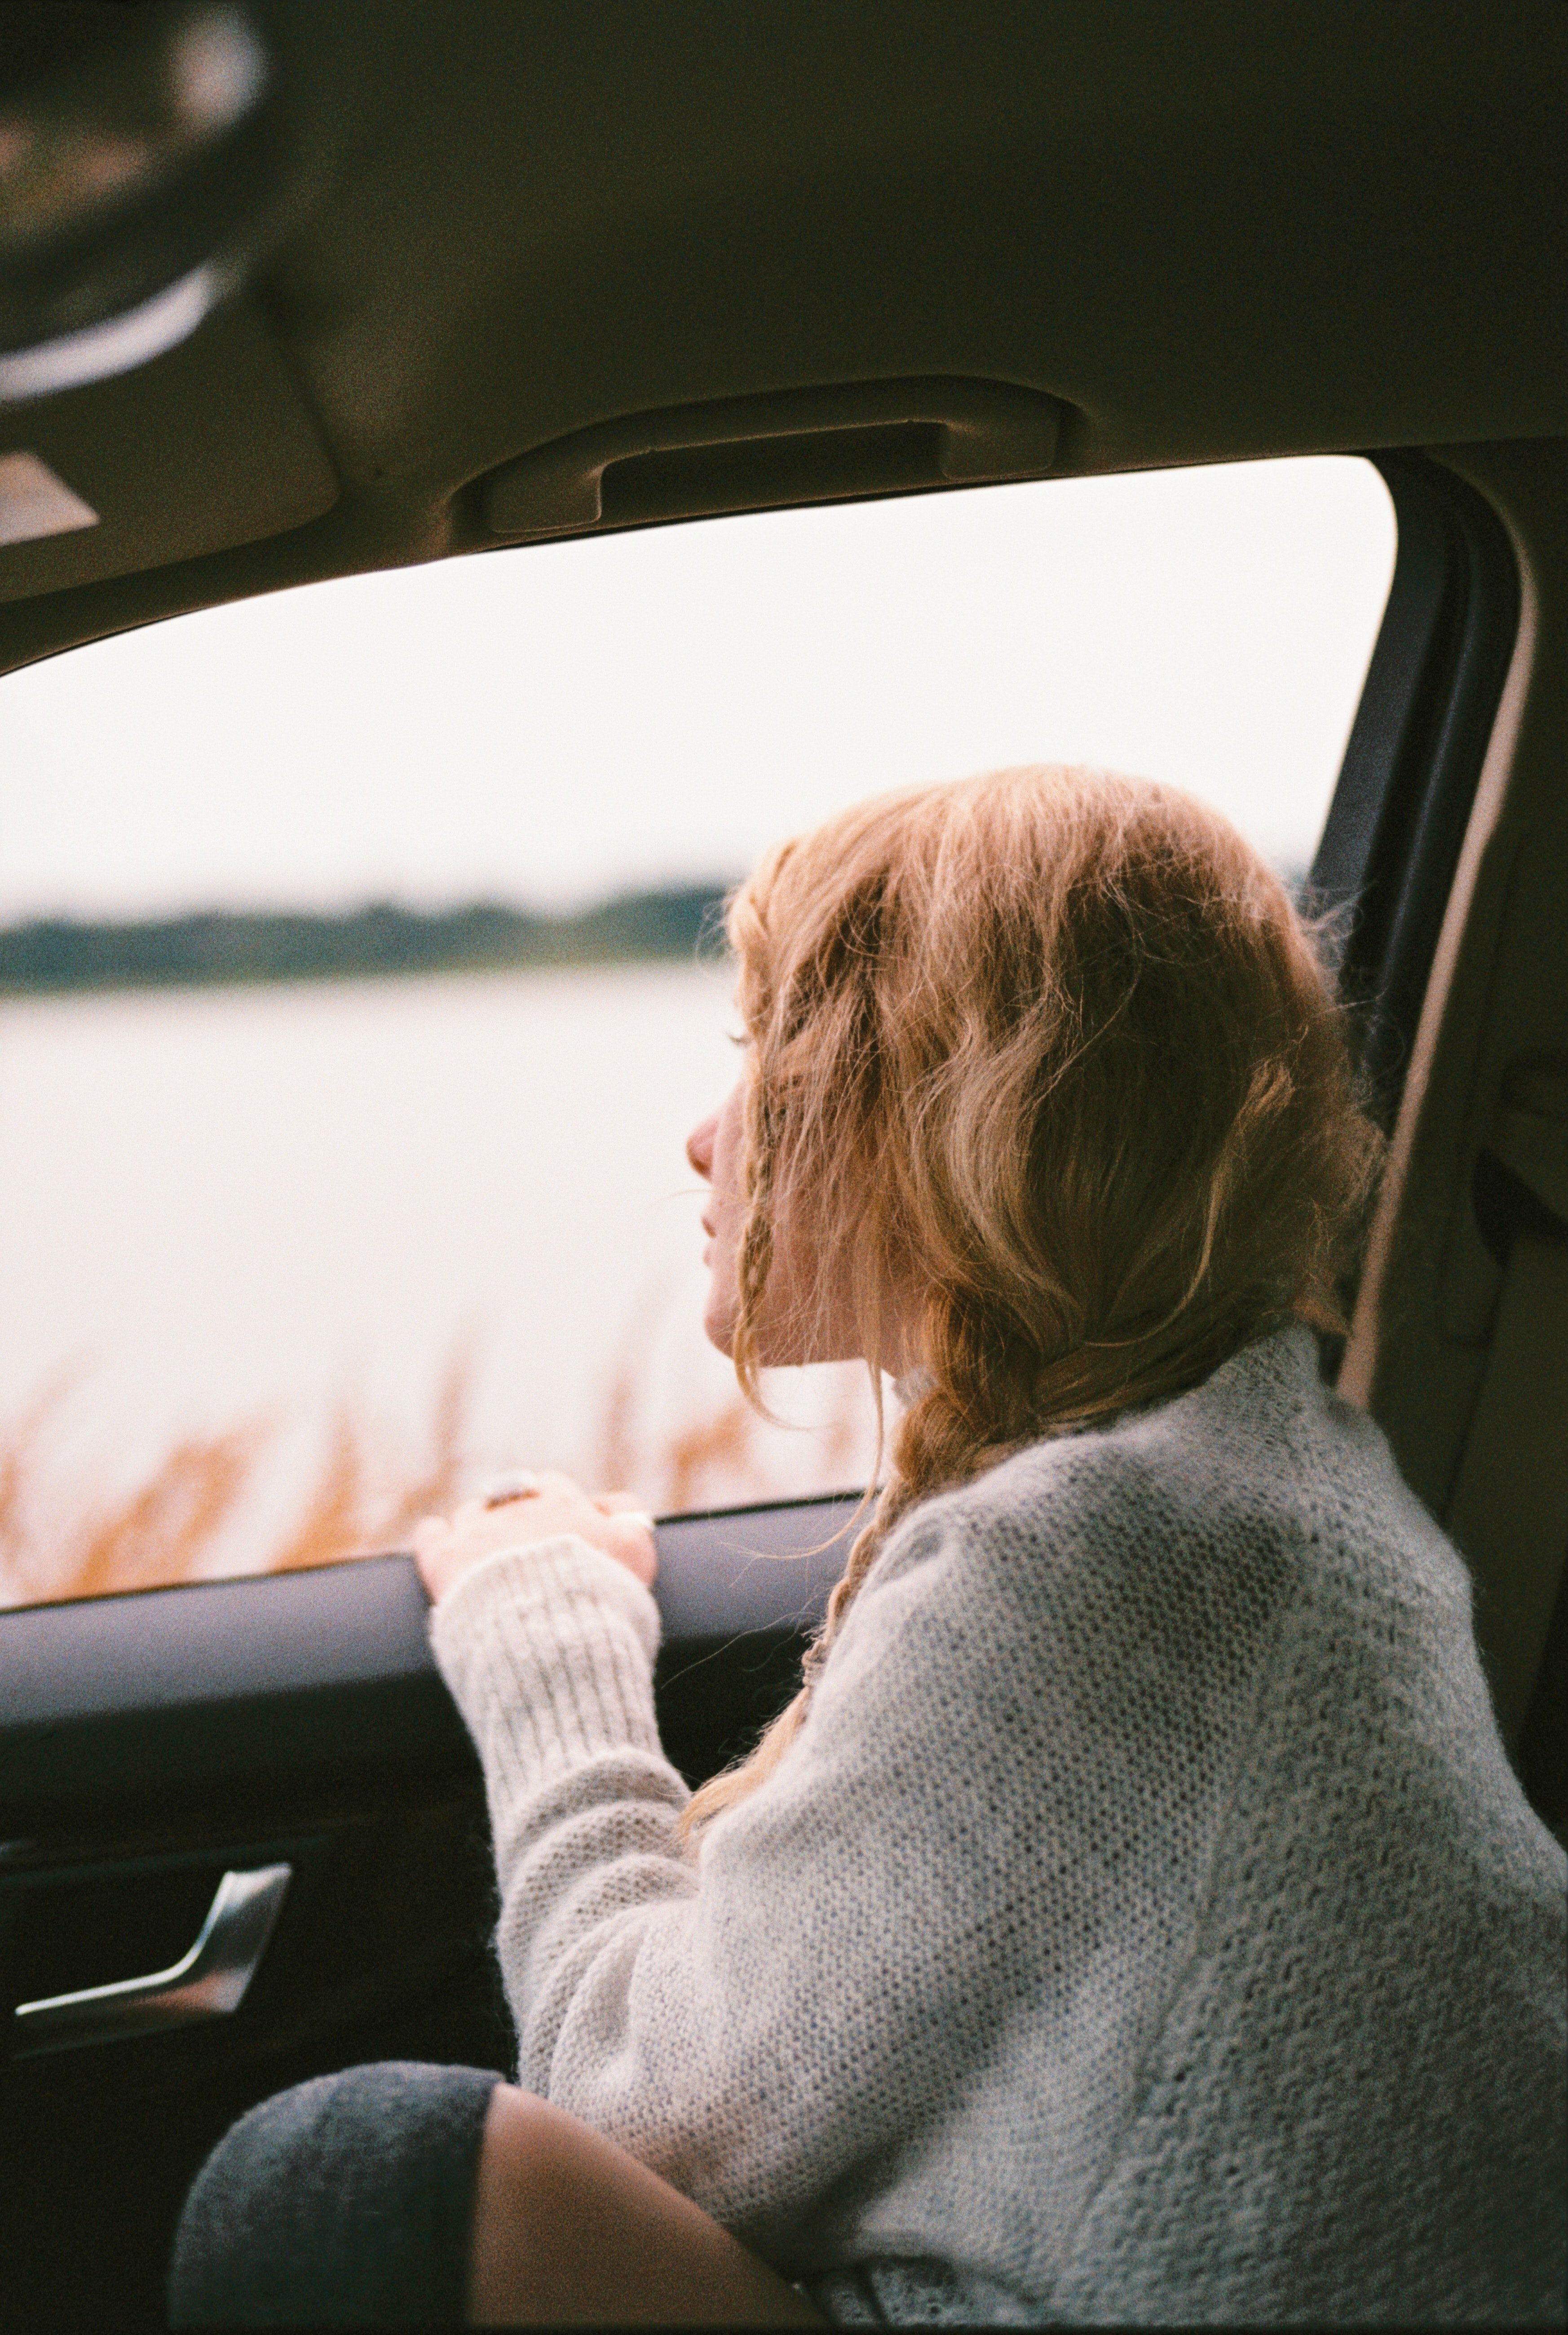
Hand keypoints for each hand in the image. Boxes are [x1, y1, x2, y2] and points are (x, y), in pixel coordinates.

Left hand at [414, 1472, 657, 1603]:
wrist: (554, 1649)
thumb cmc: (604, 1613)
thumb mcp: (637, 1564)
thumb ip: (632, 1527)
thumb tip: (616, 1510)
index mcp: (570, 1508)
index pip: (560, 1489)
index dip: (560, 1507)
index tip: (561, 1526)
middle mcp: (523, 1511)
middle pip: (518, 1493)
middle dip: (519, 1512)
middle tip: (521, 1542)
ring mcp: (480, 1532)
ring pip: (474, 1511)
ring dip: (479, 1526)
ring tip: (482, 1555)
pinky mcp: (445, 1559)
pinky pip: (432, 1533)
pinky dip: (436, 1536)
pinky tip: (439, 1541)